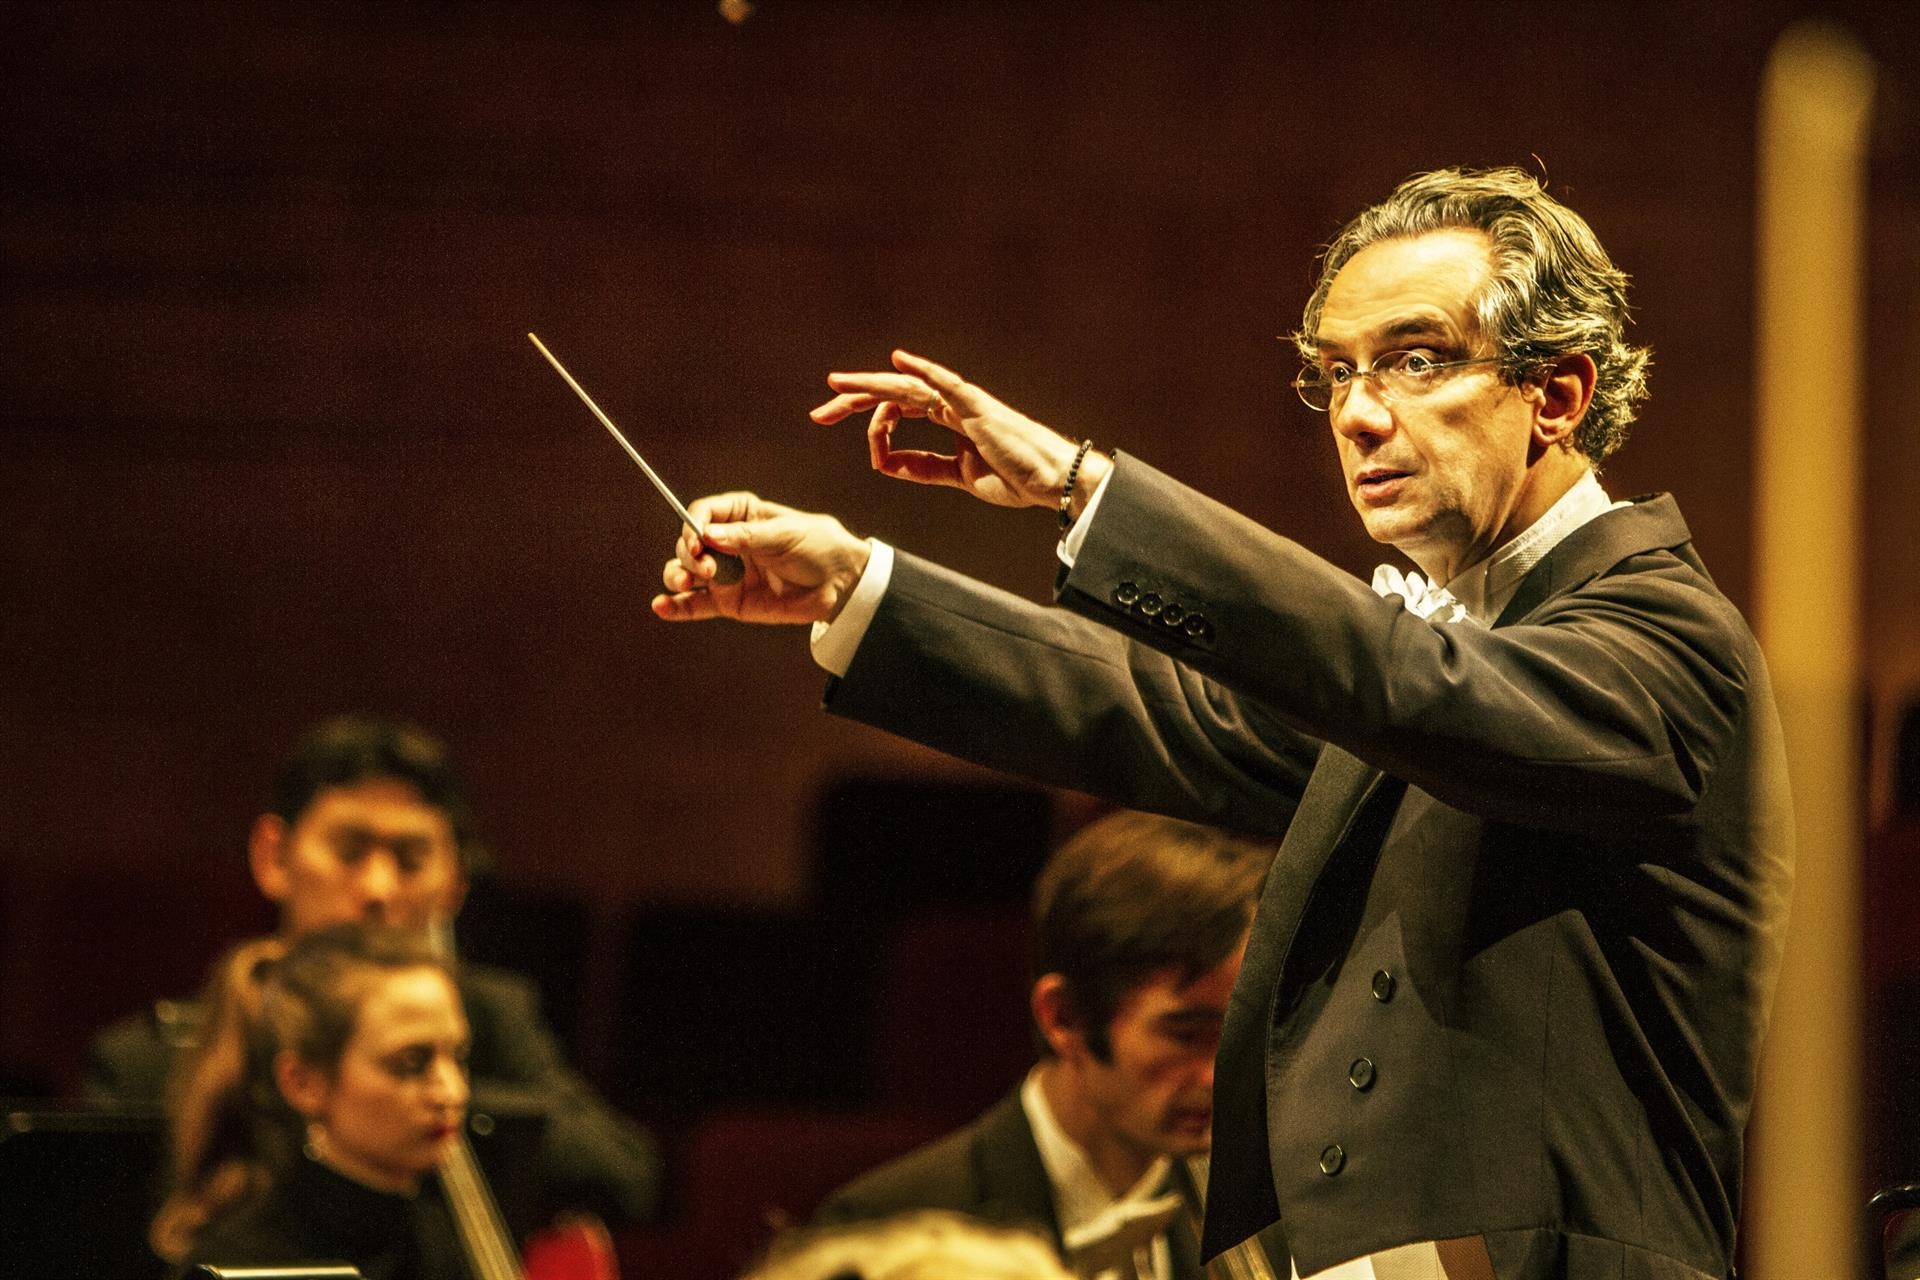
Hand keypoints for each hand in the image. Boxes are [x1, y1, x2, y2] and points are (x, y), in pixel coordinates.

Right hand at [651, 492, 871, 625]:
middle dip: (689, 555)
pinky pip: (696, 605)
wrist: (841, 584)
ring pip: (686, 573)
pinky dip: (677, 607)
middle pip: (689, 543)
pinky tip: (661, 606)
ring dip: (677, 576)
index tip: (699, 540)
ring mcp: (726, 573)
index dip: (693, 525)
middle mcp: (728, 542)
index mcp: (742, 515)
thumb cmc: (818, 547)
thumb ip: (746, 538)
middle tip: (707, 569)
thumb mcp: (785, 535)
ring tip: (685, 584)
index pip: (703, 513)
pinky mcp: (730, 601)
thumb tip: (708, 536)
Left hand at [809, 349, 1088, 509]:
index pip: (896, 411)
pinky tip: (897, 362)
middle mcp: (951, 405)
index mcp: (948, 420)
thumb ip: (924, 468)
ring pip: (908, 387)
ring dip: (869, 386)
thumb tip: (885, 463)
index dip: (868, 423)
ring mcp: (963, 403)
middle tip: (819, 414)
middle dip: (853, 403)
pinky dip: (922, 370)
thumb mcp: (958, 476)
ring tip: (835, 386)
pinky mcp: (977, 407)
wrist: (1051, 480)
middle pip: (892, 396)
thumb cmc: (1015, 476)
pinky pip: (946, 383)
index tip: (855, 447)